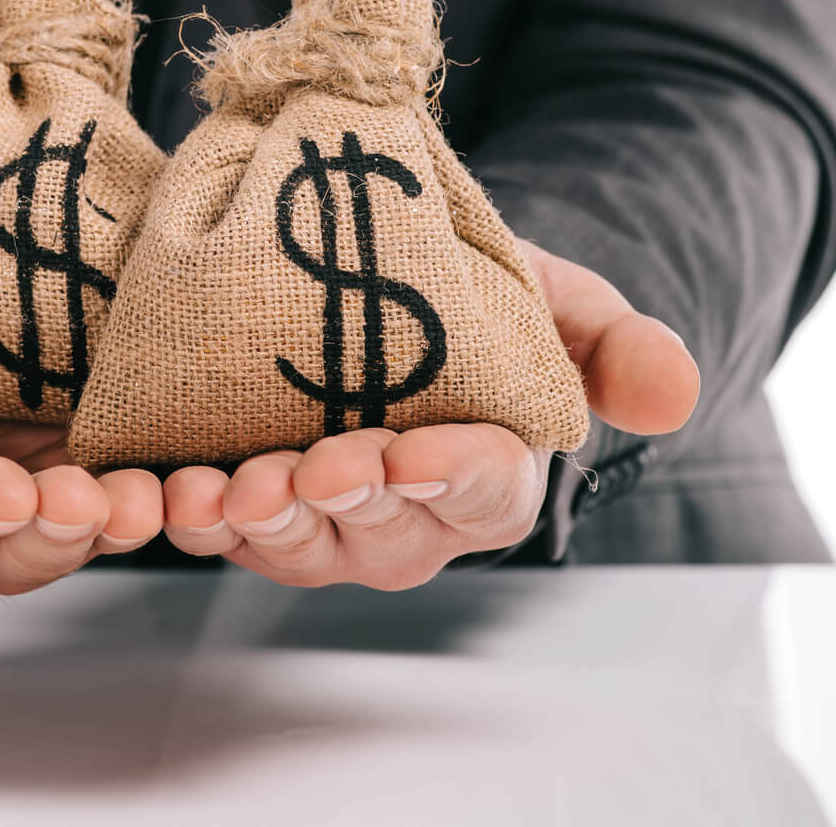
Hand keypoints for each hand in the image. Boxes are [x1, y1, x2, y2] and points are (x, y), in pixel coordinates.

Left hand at [159, 237, 698, 588]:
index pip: (482, 491)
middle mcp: (409, 521)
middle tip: (307, 468)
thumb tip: (672, 395)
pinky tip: (163, 493)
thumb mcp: (554, 299)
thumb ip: (613, 344)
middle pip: (380, 531)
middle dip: (341, 502)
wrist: (389, 290)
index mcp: (491, 480)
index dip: (448, 477)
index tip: (411, 452)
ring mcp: (326, 525)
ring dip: (257, 523)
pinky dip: (189, 516)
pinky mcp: (253, 507)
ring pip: (296, 545)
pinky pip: (221, 530)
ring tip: (224, 488)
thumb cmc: (481, 303)